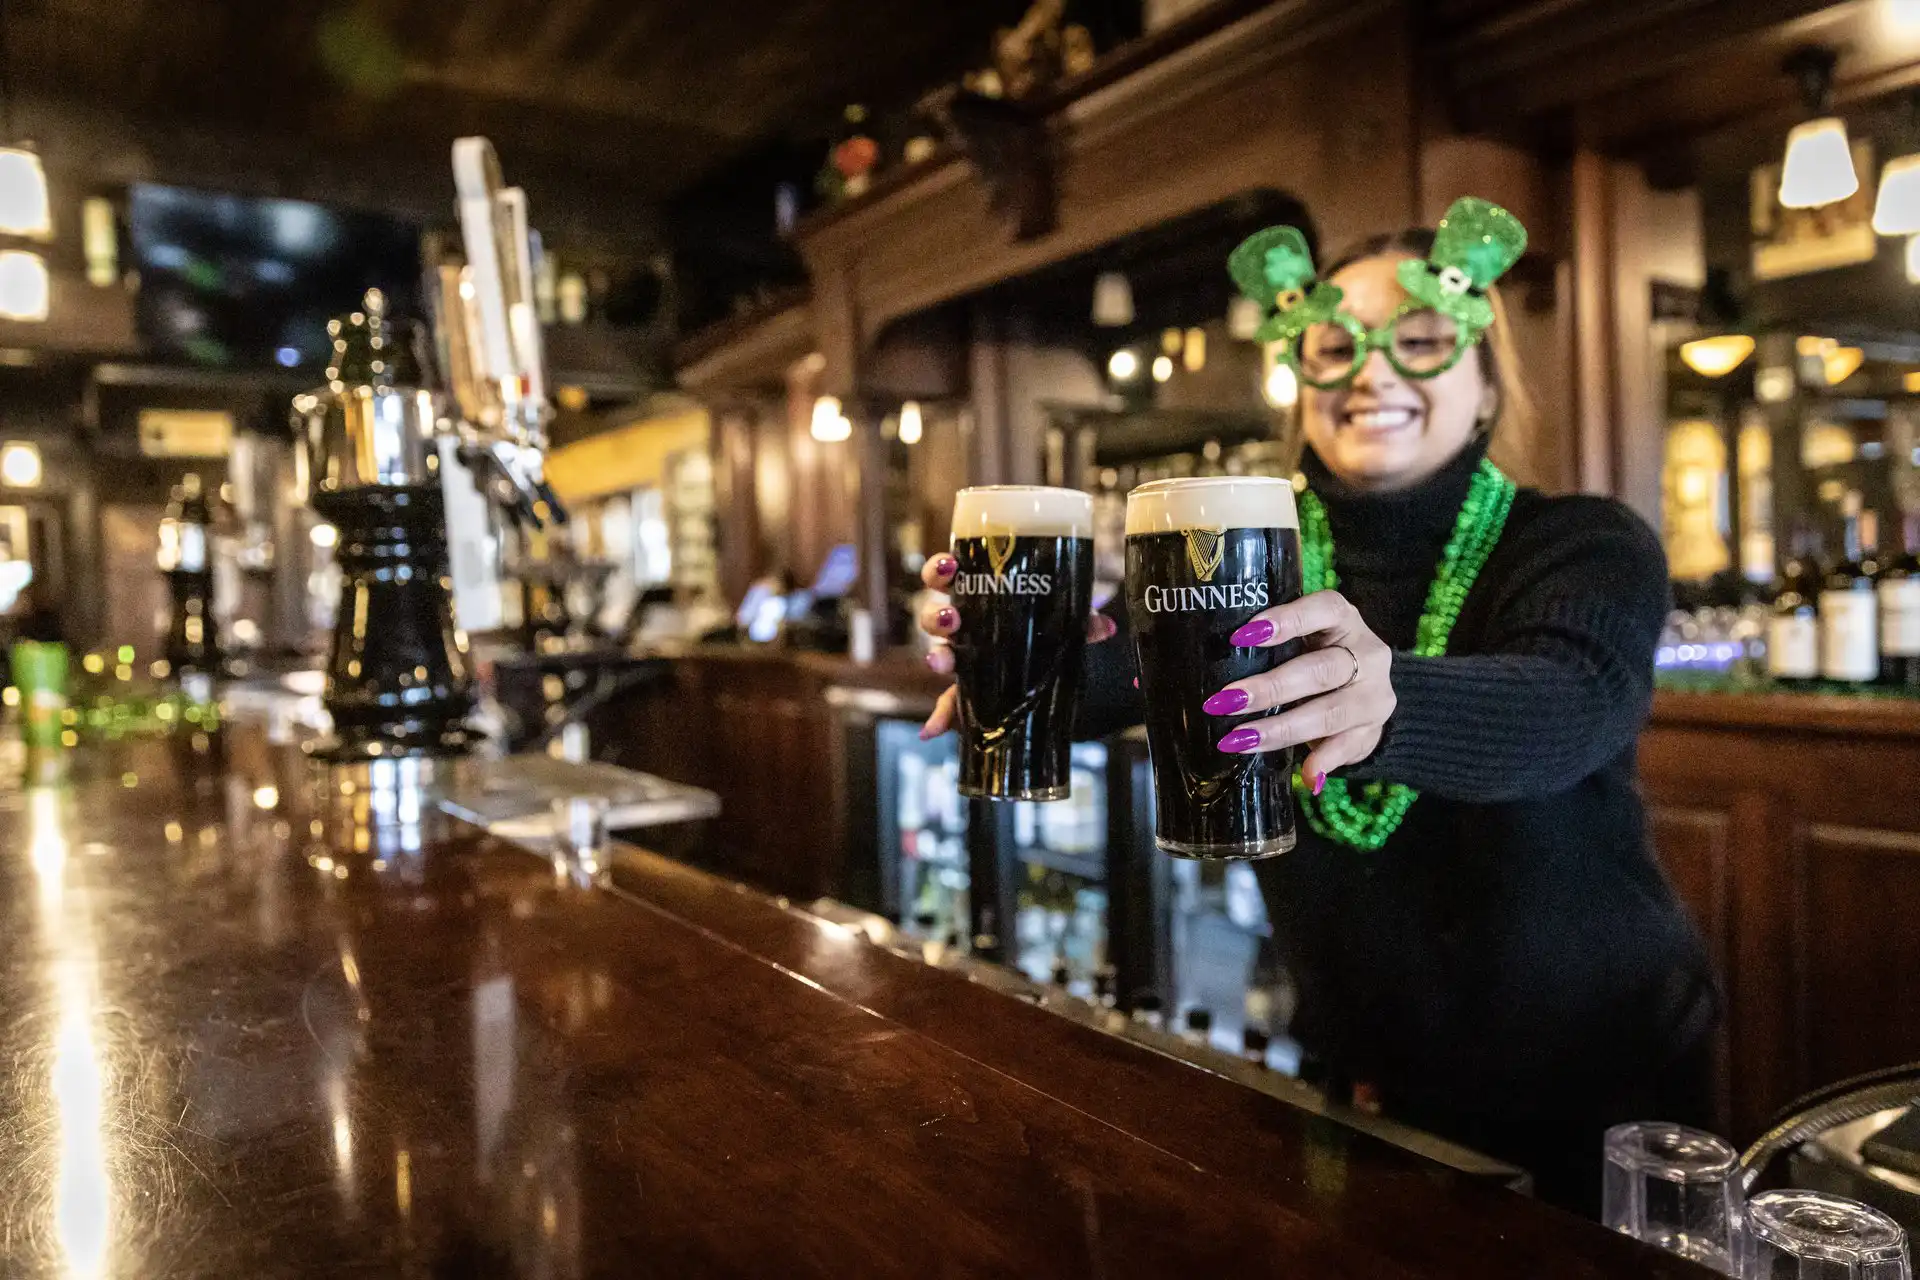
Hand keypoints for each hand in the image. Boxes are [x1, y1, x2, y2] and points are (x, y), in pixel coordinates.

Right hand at [916, 552, 1117, 738]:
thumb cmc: (1046, 629)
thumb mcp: (1064, 623)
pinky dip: (939, 719)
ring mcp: (962, 657)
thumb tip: (1105, 627)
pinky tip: (931, 731)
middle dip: (936, 616)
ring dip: (936, 656)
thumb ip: (1081, 622)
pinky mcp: (967, 688)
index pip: (948, 577)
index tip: (950, 565)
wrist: (1049, 661)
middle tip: (953, 618)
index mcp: (978, 597)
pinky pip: (948, 703)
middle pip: (933, 615)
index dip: (939, 570)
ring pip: (936, 652)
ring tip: (943, 661)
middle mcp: (963, 625)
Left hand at [1202, 590, 1393, 787]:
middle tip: (1227, 701)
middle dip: (1270, 688)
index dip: (1286, 620)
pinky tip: (1306, 775)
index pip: (1324, 610)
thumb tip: (1217, 666)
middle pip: (1320, 670)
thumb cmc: (1316, 656)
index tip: (1242, 636)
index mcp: (1344, 620)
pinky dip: (1325, 761)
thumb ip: (1271, 646)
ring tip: (1241, 739)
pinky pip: (1347, 747)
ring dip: (1282, 728)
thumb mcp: (1303, 641)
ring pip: (1330, 712)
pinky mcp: (1372, 730)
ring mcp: (1374, 695)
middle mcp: (1368, 654)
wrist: (1365, 690)